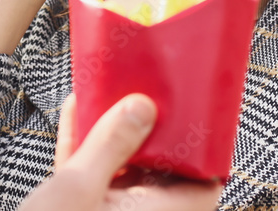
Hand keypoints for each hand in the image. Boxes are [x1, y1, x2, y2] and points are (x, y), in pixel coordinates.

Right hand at [19, 94, 222, 210]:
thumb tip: (144, 106)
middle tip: (146, 90)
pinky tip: (73, 110)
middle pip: (161, 173)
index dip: (203, 152)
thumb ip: (111, 143)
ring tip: (107, 91)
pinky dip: (85, 149)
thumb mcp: (77, 185)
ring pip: (123, 174)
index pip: (204, 188)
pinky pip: (93, 180)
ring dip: (113, 135)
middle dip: (151, 132)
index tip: (193, 113)